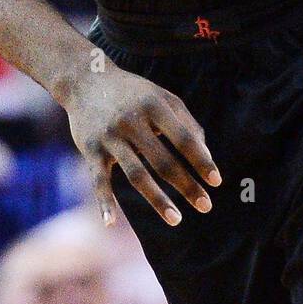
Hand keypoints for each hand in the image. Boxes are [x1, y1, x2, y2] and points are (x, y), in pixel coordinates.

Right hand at [64, 61, 220, 227]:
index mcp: (154, 105)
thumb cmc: (133, 92)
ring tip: (176, 219)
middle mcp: (132, 121)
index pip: (183, 138)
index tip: (216, 182)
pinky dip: (104, 202)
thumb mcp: (162, 97)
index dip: (201, 160)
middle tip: (206, 206)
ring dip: (157, 199)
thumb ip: (186, 123)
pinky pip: (99, 181)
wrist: (86, 80)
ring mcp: (110, 137)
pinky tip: (110, 224)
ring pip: (136, 174)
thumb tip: (207, 155)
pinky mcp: (90, 150)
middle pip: (163, 161)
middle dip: (186, 185)